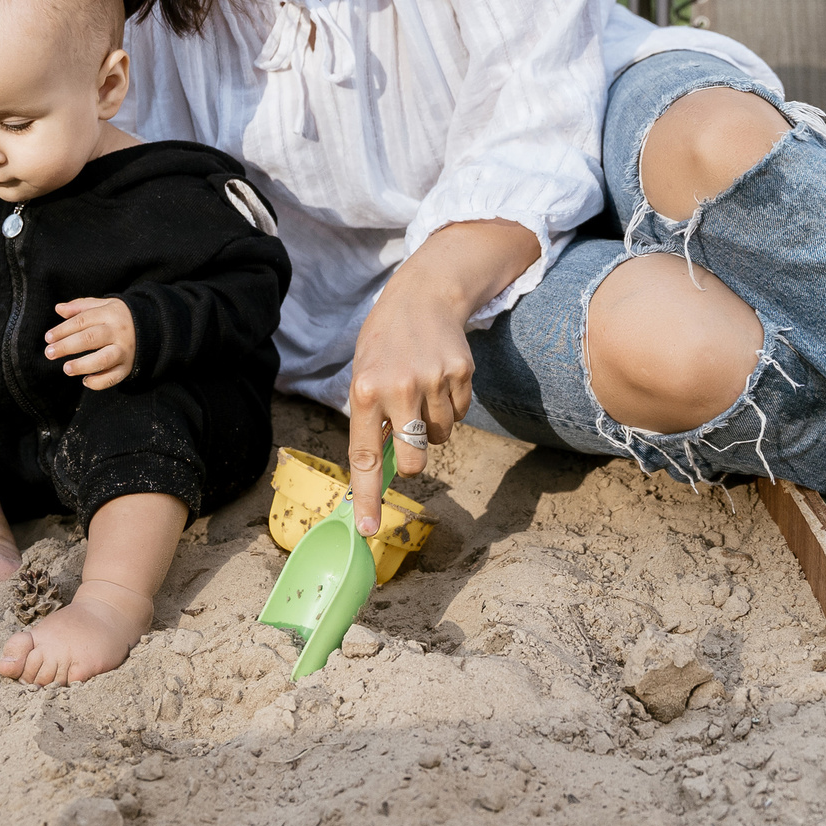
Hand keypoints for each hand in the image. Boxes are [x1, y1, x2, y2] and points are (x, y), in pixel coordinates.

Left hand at [47, 298, 135, 390]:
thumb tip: (59, 308)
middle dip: (67, 346)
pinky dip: (99, 382)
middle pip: (90, 338)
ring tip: (66, 368)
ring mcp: (124, 351)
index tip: (48, 338)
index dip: (63, 329)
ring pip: (103, 359)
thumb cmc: (119, 316)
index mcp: (110, 314)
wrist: (152, 327)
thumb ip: (81, 307)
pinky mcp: (127, 367)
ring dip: (82, 365)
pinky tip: (85, 381)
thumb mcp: (104, 305)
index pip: (83, 321)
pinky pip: (113, 378)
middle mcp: (118, 332)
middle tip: (49, 353)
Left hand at [344, 282, 471, 535]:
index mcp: (364, 390)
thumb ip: (369, 420)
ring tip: (421, 389)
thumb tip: (377, 471)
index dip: (366, 498)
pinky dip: (450, 407)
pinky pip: (460, 416)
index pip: (364, 457)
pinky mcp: (461, 375)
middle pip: (412, 461)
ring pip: (438, 438)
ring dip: (431, 425)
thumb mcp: (363, 374)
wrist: (423, 296)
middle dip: (411, 460)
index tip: (367, 529)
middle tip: (407, 437)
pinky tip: (440, 379)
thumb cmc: (385, 343)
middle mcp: (398, 388)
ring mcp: (433, 381)